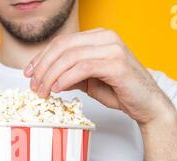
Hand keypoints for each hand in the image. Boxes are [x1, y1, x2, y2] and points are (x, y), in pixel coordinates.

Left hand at [25, 28, 176, 126]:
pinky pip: (82, 68)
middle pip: (62, 46)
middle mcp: (106, 37)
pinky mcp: (116, 63)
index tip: (29, 74)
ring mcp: (112, 48)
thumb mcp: (89, 81)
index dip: (41, 57)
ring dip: (51, 76)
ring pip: (69, 57)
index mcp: (99, 37)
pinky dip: (65, 79)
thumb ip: (70, 74)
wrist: (147, 105)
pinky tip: (57, 89)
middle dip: (42, 67)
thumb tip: (46, 76)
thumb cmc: (121, 92)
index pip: (62, 42)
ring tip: (43, 92)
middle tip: (34, 86)